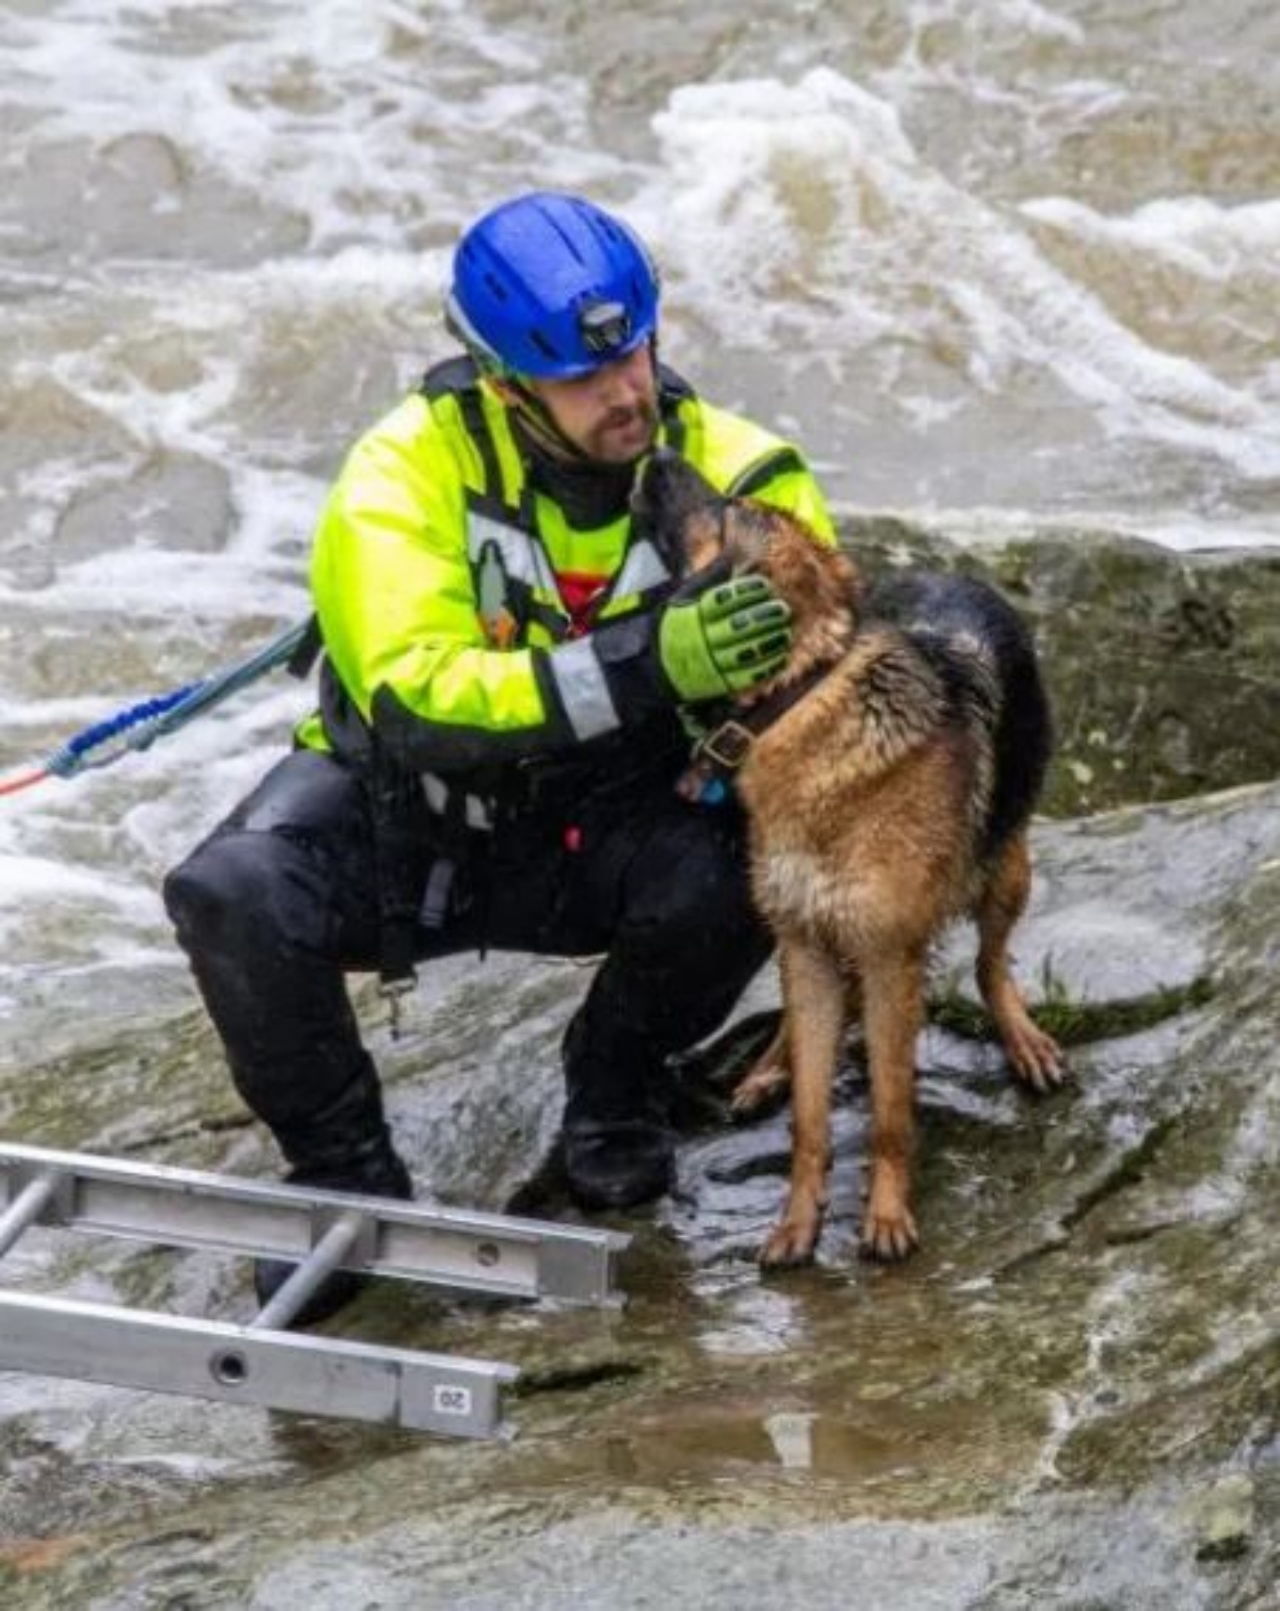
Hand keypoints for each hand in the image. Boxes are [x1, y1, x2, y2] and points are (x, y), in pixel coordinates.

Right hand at [657, 571, 791, 702]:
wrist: (661, 668)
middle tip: (783, 609)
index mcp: (694, 616)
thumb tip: (732, 553)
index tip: (765, 585)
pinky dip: (767, 667)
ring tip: (785, 632)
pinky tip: (781, 655)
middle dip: (763, 617)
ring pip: (746, 653)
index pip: (722, 601)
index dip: (746, 592)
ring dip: (769, 642)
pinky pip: (748, 678)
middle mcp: (702, 640)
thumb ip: (710, 579)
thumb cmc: (681, 626)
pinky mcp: (722, 684)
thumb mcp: (685, 600)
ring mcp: (712, 664)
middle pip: (737, 627)